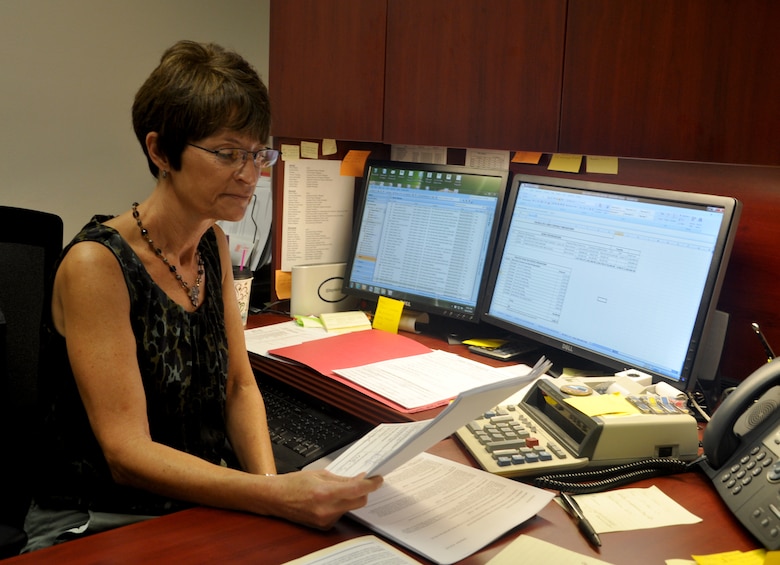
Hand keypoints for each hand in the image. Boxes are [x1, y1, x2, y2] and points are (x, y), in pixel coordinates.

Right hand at [263, 469, 382, 528]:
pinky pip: (341, 514)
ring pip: (351, 508)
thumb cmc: (294, 483)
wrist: (275, 498)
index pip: (358, 489)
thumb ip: (342, 478)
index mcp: (325, 492)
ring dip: (351, 498)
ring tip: (339, 489)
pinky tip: (331, 499)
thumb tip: (360, 478)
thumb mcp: (319, 474)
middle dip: (364, 491)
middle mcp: (326, 509)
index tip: (378, 479)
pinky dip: (341, 506)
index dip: (372, 484)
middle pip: (359, 502)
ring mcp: (325, 520)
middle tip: (363, 481)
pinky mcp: (323, 526)